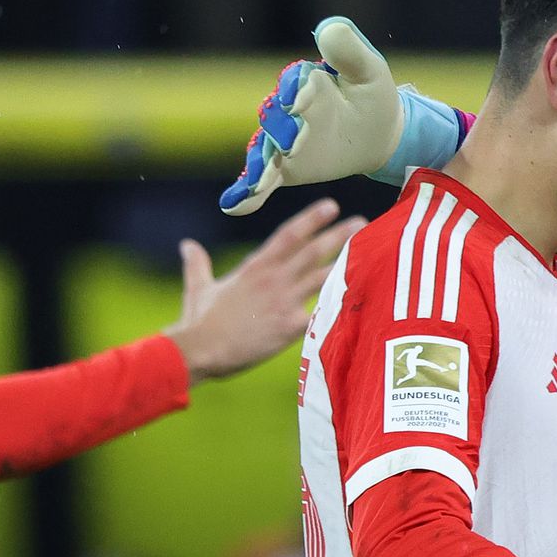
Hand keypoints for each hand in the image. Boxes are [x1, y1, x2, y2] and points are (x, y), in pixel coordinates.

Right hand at [165, 200, 357, 380]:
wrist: (200, 350)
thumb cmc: (199, 322)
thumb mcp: (198, 287)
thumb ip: (197, 264)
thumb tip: (187, 245)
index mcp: (255, 267)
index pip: (288, 236)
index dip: (311, 219)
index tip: (331, 206)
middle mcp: (273, 279)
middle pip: (312, 252)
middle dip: (338, 235)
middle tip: (363, 223)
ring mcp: (283, 302)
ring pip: (322, 277)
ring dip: (345, 264)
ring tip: (369, 254)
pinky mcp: (288, 327)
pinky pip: (320, 314)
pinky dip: (339, 307)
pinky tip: (361, 301)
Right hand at [221, 18, 405, 215]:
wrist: (378, 133)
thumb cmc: (372, 96)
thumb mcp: (369, 71)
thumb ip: (350, 51)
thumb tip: (329, 28)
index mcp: (306, 82)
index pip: (296, 85)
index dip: (296, 93)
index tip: (298, 100)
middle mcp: (287, 111)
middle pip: (277, 120)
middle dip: (283, 131)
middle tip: (291, 144)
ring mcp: (282, 140)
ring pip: (265, 151)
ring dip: (259, 166)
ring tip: (256, 182)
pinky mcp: (284, 167)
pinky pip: (263, 179)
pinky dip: (246, 192)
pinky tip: (231, 205)